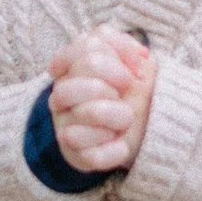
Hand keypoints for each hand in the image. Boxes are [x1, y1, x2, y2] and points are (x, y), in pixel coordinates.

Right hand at [47, 26, 153, 173]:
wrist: (137, 133)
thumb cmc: (130, 94)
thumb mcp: (134, 64)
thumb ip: (129, 48)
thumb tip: (139, 56)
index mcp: (71, 68)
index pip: (89, 45)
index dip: (121, 55)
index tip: (137, 71)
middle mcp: (61, 95)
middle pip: (90, 74)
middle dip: (118, 83)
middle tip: (127, 93)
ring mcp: (65, 125)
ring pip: (92, 112)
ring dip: (121, 115)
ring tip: (126, 119)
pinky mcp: (76, 155)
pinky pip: (92, 154)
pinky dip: (115, 150)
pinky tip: (121, 146)